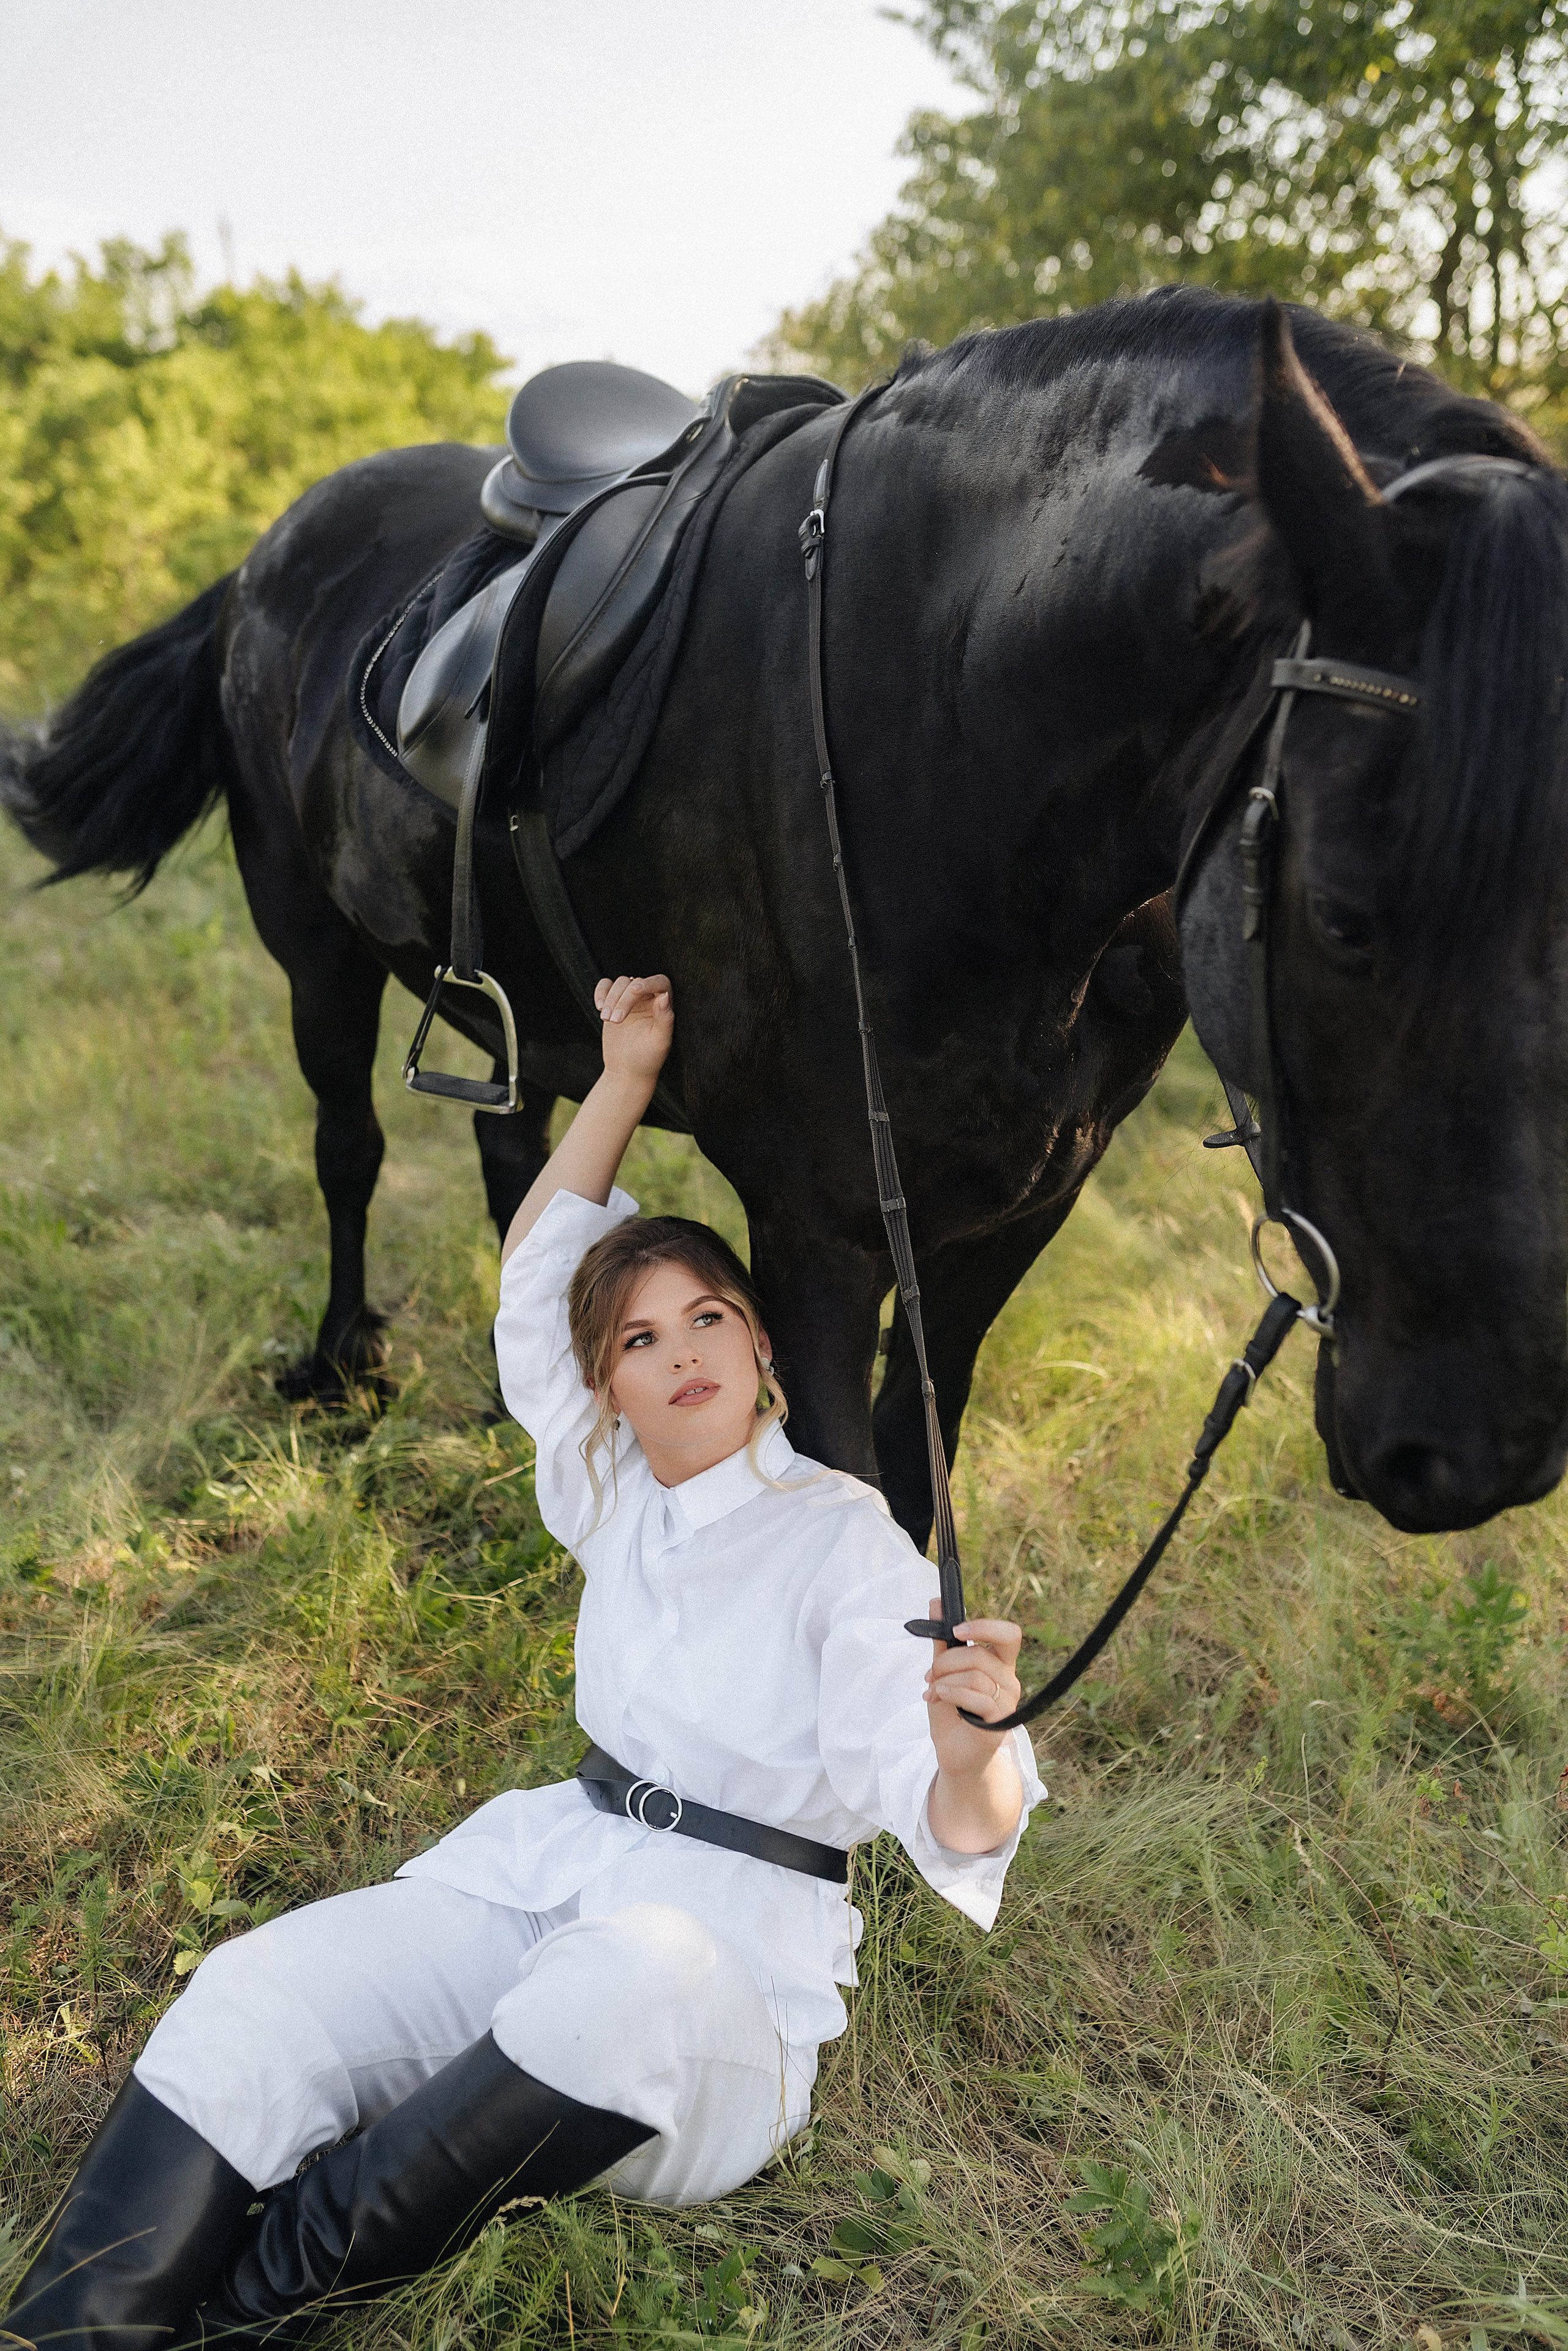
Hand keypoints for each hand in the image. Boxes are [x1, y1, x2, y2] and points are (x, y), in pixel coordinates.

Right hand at [595, 974, 672, 1088]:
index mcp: (664, 1006)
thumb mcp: (660, 1042)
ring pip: (619, 983)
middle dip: (623, 1000)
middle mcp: (649, 998)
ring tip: (607, 1019)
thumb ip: (665, 1019)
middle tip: (615, 1021)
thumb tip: (664, 996)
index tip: (634, 991)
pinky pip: (605, 986)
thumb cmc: (648, 1058)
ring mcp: (630, 999)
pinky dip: (600, 992)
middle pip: (635, 983)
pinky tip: (599, 1008)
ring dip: (610, 999)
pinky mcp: (613, 1003)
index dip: (648, 983)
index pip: (660, 983)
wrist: (628, 1071)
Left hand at [923, 1604, 1021, 1776]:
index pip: (1009, 1634)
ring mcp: (1008, 1702)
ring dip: (944, 1681)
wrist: (952, 1751)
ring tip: (932, 1693)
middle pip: (981, 1654)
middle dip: (947, 1661)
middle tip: (930, 1674)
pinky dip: (951, 1693)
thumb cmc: (951, 1710)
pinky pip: (977, 1697)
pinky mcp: (1001, 1721)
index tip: (956, 1631)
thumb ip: (942, 1640)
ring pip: (974, 1676)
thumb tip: (936, 1602)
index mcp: (999, 1664)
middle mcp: (1009, 1680)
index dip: (984, 1627)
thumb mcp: (943, 1671)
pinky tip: (938, 1697)